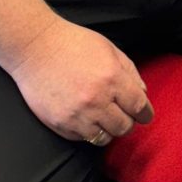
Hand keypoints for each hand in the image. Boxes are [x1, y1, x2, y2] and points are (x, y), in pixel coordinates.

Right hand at [8, 18, 153, 146]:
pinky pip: (83, 138)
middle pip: (124, 127)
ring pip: (104, 138)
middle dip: (128, 122)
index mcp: (112, 78)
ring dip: (108, 129)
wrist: (36, 48)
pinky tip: (86, 117)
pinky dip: (88, 131)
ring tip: (104, 118)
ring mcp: (77, 115)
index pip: (139, 106)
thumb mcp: (109, 49)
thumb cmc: (74, 44)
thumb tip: (142, 93)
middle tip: (123, 115)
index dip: (146, 113)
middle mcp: (97, 99)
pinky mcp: (60, 124)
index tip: (145, 115)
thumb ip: (130, 71)